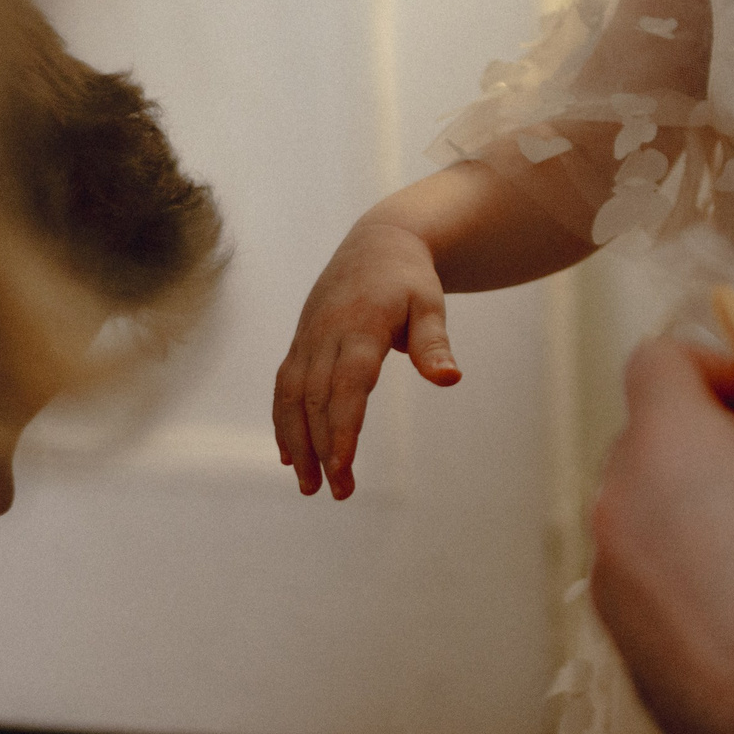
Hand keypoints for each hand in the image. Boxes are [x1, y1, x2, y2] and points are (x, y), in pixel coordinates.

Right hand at [271, 215, 458, 499]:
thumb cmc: (410, 279)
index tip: (342, 466)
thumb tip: (450, 379)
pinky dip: (283, 421)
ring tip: (308, 485)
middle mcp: (327, 333)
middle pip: (317, 398)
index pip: (347, 384)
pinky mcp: (300, 342)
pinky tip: (289, 456)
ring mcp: (308, 337)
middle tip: (337, 492)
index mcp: (361, 326)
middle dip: (322, 448)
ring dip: (296, 442)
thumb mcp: (430, 304)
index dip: (341, 426)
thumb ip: (434, 343)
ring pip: (292, 396)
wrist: (377, 241)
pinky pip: (284, 386)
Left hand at [591, 341, 733, 733]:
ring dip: (689, 501)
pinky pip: (641, 565)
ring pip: (642, 503)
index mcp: (672, 447)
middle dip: (702, 437)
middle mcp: (623, 503)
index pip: (655, 361)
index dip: (709, 367)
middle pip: (646, 433)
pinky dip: (678, 561)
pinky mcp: (619, 630)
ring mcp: (613, 571)